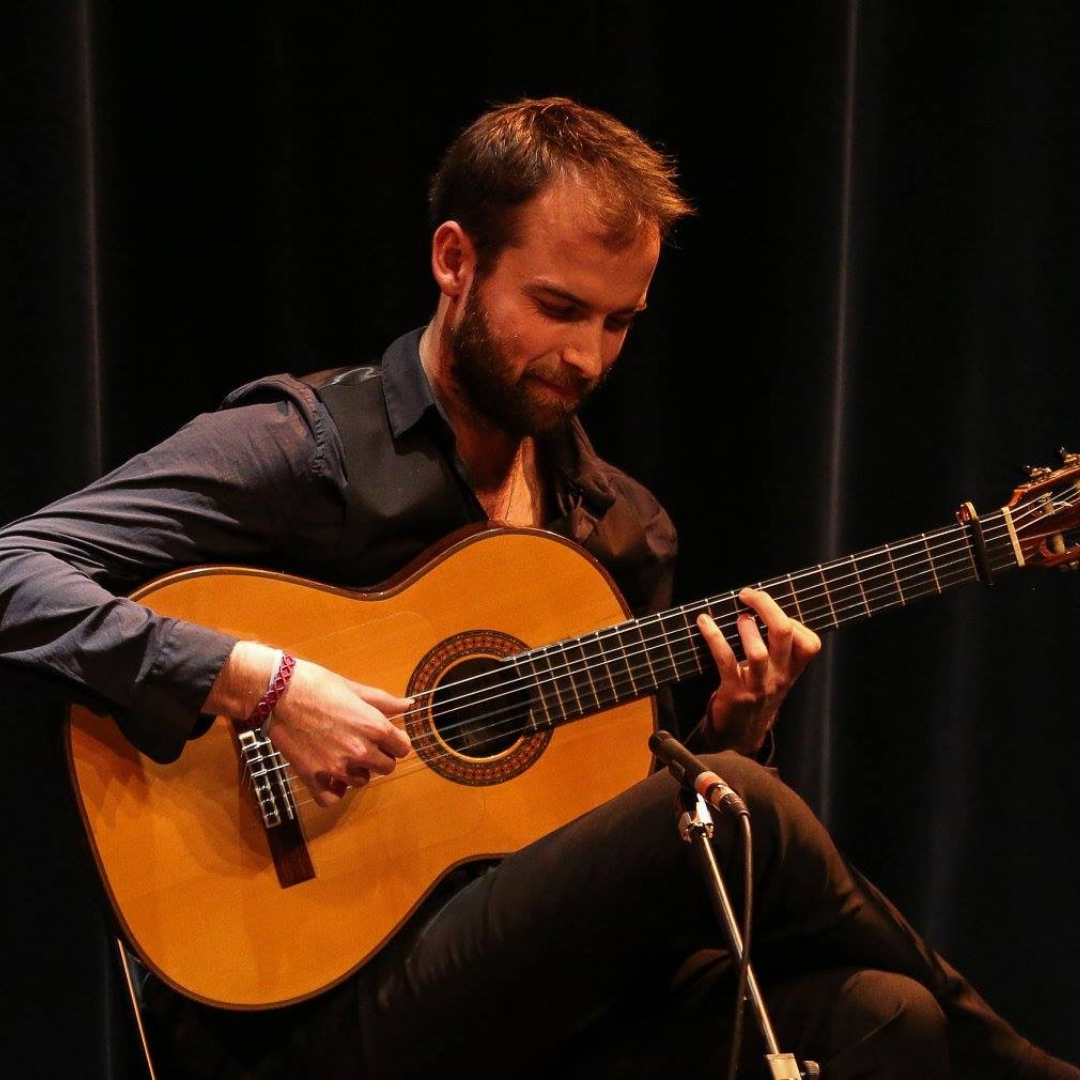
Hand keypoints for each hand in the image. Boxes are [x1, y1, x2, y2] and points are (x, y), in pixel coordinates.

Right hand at [267, 659, 411, 806]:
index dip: (395, 741)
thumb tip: (408, 705)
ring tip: (340, 752)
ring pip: (361, 781)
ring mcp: (337, 768)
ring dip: (355, 771)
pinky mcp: (314, 778)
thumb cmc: (317, 685)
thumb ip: (385, 702)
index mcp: (375, 727)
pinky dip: (332, 790)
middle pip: (387, 767)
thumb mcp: (355, 689)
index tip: (385, 737)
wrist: (278, 693)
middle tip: (362, 743)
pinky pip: (333, 797)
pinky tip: (328, 775)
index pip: (403, 748)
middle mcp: (360, 751)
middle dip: (379, 757)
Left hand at [697, 587, 820, 754]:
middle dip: (766, 606)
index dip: (793, 619)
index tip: (771, 610)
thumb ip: (778, 649)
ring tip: (737, 618)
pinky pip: (725, 659)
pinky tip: (704, 622)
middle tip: (749, 595)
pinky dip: (713, 637)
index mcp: (793, 671)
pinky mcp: (734, 691)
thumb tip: (762, 607)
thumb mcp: (777, 674)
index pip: (810, 642)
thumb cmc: (756, 693)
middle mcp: (779, 677)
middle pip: (783, 633)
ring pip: (757, 651)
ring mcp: (758, 686)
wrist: (740, 734)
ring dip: (744, 627)